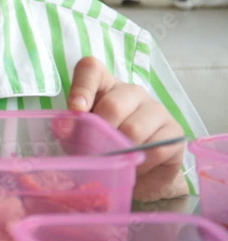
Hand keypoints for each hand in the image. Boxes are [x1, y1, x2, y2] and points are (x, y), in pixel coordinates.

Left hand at [68, 56, 187, 200]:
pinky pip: (155, 148)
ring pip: (134, 129)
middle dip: (100, 133)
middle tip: (95, 151)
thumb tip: (66, 125)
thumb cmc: (102, 146)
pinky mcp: (174, 131)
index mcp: (103, 85)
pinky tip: (135, 167)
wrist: (137, 171)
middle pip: (113, 105)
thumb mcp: (80, 135)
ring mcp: (156, 109)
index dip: (81, 87)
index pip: (90, 69)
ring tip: (116, 162)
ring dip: (120, 152)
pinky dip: (140, 163)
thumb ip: (72, 128)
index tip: (75, 110)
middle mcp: (132, 92)